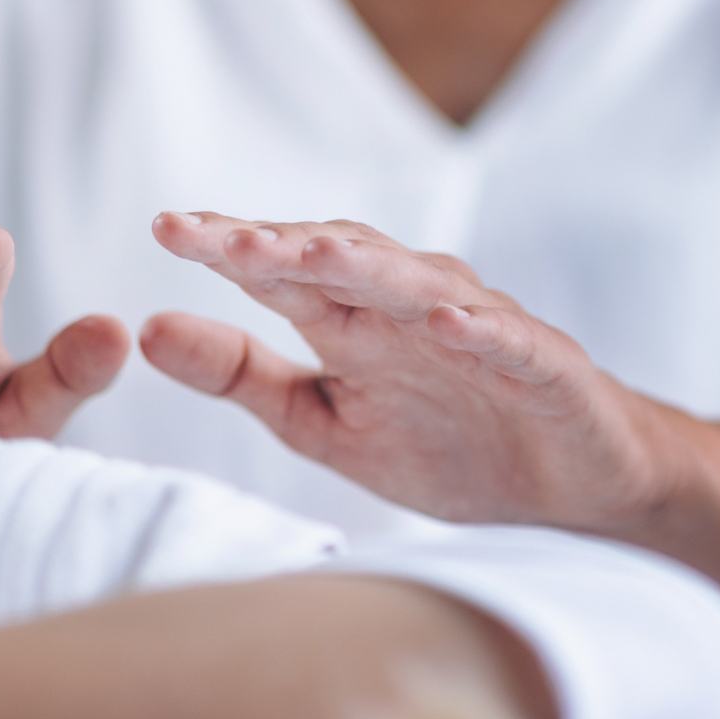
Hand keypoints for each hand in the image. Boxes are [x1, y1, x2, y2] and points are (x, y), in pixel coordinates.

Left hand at [141, 212, 667, 528]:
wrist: (573, 489)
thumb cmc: (449, 444)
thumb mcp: (322, 422)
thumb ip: (240, 377)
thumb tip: (145, 329)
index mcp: (352, 319)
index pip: (280, 270)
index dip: (226, 248)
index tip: (163, 229)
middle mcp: (409, 307)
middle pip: (338, 260)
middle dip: (277, 244)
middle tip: (214, 235)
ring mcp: (480, 328)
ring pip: (415, 284)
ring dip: (364, 264)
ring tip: (308, 250)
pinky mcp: (543, 364)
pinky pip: (506, 339)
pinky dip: (477, 327)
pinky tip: (443, 318)